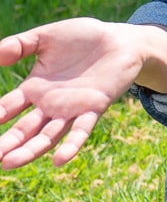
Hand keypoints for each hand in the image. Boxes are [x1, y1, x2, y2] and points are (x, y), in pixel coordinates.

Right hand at [0, 18, 150, 168]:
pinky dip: (71, 146)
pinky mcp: (94, 108)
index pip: (8, 107)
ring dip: (30, 150)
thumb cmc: (84, 38)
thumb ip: (20, 44)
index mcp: (35, 88)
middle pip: (25, 129)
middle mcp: (51, 104)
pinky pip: (81, 131)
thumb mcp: (46, 37)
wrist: (121, 41)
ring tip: (9, 163)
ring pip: (48, 135)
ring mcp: (72, 109)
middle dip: (8, 143)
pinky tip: (59, 161)